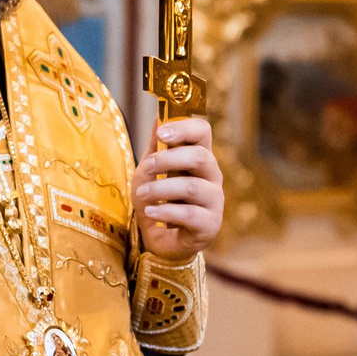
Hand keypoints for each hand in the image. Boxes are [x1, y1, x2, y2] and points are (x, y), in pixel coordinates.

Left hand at [134, 117, 224, 260]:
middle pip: (200, 156)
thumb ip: (155, 147)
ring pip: (192, 187)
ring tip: (142, 195)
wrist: (160, 239)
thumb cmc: (158, 200)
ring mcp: (214, 201)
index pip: (203, 131)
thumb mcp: (150, 171)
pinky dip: (165, 212)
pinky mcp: (210, 225)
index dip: (184, 128)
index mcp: (199, 157)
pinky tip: (150, 213)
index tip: (162, 134)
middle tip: (146, 167)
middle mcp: (212, 176)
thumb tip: (158, 116)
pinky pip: (190, 215)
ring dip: (161, 189)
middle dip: (168, 159)